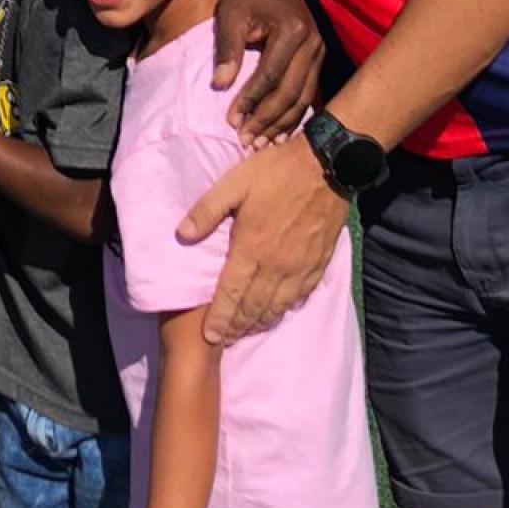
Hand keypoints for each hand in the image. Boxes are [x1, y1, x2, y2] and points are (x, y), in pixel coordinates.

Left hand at [177, 133, 347, 344]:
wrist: (327, 167)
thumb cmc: (276, 173)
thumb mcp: (234, 183)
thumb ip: (207, 211)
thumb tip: (181, 235)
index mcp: (251, 249)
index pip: (230, 295)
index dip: (219, 319)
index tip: (209, 337)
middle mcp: (275, 266)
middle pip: (253, 308)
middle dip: (237, 327)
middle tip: (225, 341)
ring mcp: (299, 268)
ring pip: (277, 307)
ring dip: (259, 323)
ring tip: (247, 332)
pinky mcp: (318, 264)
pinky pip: (299, 297)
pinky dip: (285, 310)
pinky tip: (278, 312)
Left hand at [213, 0, 322, 144]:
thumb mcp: (230, 15)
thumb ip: (228, 49)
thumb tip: (221, 85)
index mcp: (292, 30)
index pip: (270, 76)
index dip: (251, 101)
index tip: (232, 121)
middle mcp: (313, 42)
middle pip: (290, 92)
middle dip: (267, 119)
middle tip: (246, 141)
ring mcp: (319, 50)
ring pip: (303, 97)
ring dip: (282, 123)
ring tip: (262, 143)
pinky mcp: (318, 57)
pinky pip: (308, 91)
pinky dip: (293, 114)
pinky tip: (280, 132)